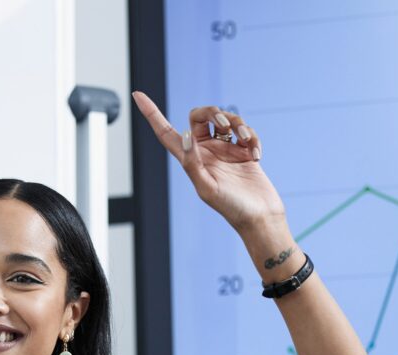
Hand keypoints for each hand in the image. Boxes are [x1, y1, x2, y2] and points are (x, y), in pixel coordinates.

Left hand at [132, 91, 284, 232]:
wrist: (259, 216)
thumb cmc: (232, 208)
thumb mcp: (206, 188)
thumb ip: (192, 163)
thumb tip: (185, 135)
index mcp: (190, 159)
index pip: (166, 132)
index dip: (151, 114)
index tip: (137, 94)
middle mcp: (205, 151)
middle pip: (200, 115)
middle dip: (213, 112)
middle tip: (225, 126)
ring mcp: (225, 149)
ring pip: (226, 119)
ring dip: (238, 124)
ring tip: (246, 142)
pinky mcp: (244, 150)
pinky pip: (246, 131)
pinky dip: (252, 138)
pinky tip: (255, 156)